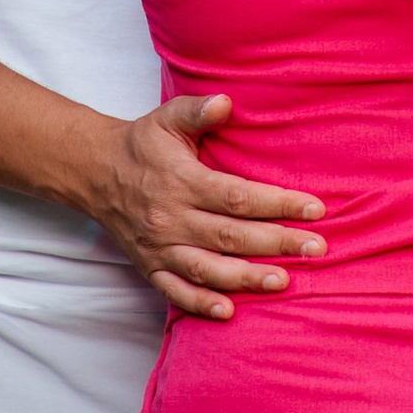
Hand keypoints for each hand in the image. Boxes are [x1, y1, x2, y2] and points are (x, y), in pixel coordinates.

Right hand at [81, 93, 326, 321]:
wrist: (95, 173)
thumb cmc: (142, 145)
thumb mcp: (167, 117)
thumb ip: (197, 110)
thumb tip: (226, 101)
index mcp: (181, 181)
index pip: (237, 196)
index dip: (277, 203)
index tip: (314, 209)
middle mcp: (171, 218)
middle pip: (231, 235)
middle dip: (277, 243)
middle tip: (317, 248)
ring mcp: (159, 247)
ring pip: (208, 269)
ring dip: (246, 278)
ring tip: (283, 281)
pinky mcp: (149, 268)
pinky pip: (176, 291)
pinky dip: (200, 304)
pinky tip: (229, 311)